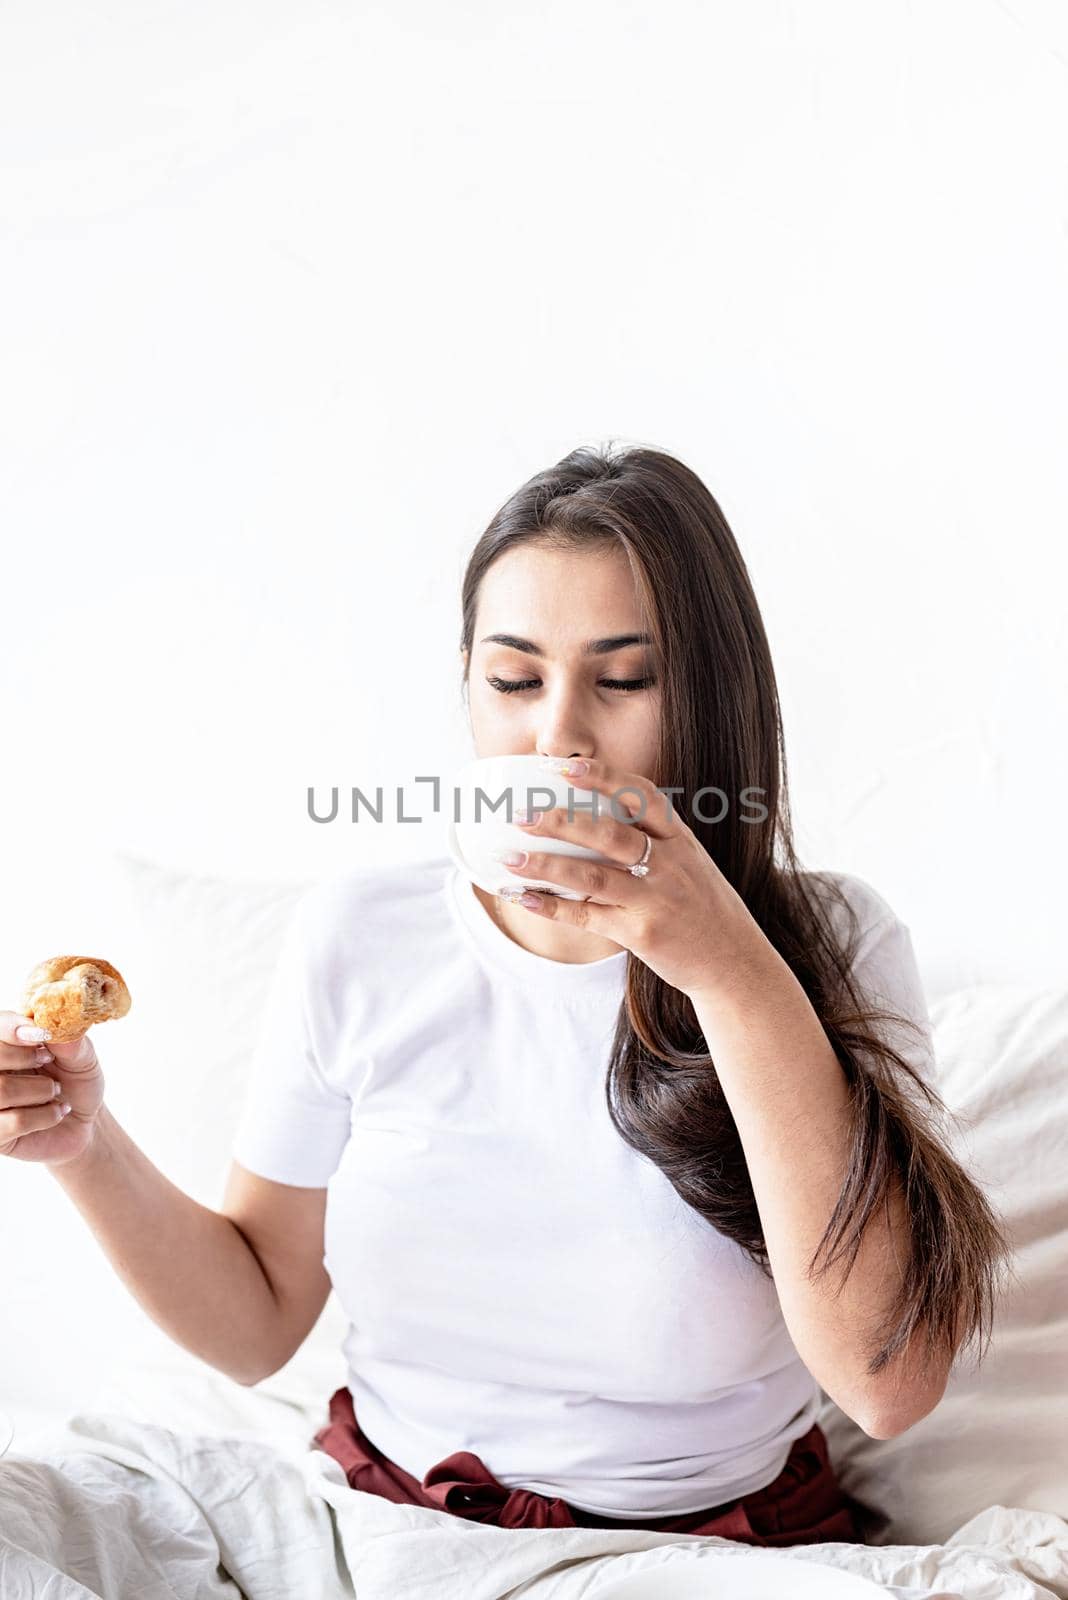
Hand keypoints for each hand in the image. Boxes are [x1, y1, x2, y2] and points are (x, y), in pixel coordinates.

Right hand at [0, 1010, 105, 1163]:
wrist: (83, 1122)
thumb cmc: (76, 1083)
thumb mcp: (82, 1058)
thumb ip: (70, 1041)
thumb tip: (53, 1025)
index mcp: (7, 1044)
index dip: (11, 1027)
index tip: (40, 1033)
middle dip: (24, 1057)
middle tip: (48, 1060)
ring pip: (1, 1090)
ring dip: (40, 1089)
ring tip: (56, 1090)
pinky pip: (13, 1122)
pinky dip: (44, 1116)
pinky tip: (56, 1112)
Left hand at [495, 756, 770, 999]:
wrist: (736, 962)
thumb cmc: (704, 909)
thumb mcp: (690, 864)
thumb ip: (654, 840)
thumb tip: (597, 821)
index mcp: (681, 840)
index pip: (641, 795)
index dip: (603, 777)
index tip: (564, 767)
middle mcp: (670, 864)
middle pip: (610, 833)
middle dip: (561, 821)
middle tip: (521, 814)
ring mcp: (656, 899)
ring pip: (593, 876)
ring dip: (547, 866)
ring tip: (510, 858)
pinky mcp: (642, 933)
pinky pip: (589, 917)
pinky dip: (553, 907)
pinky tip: (524, 898)